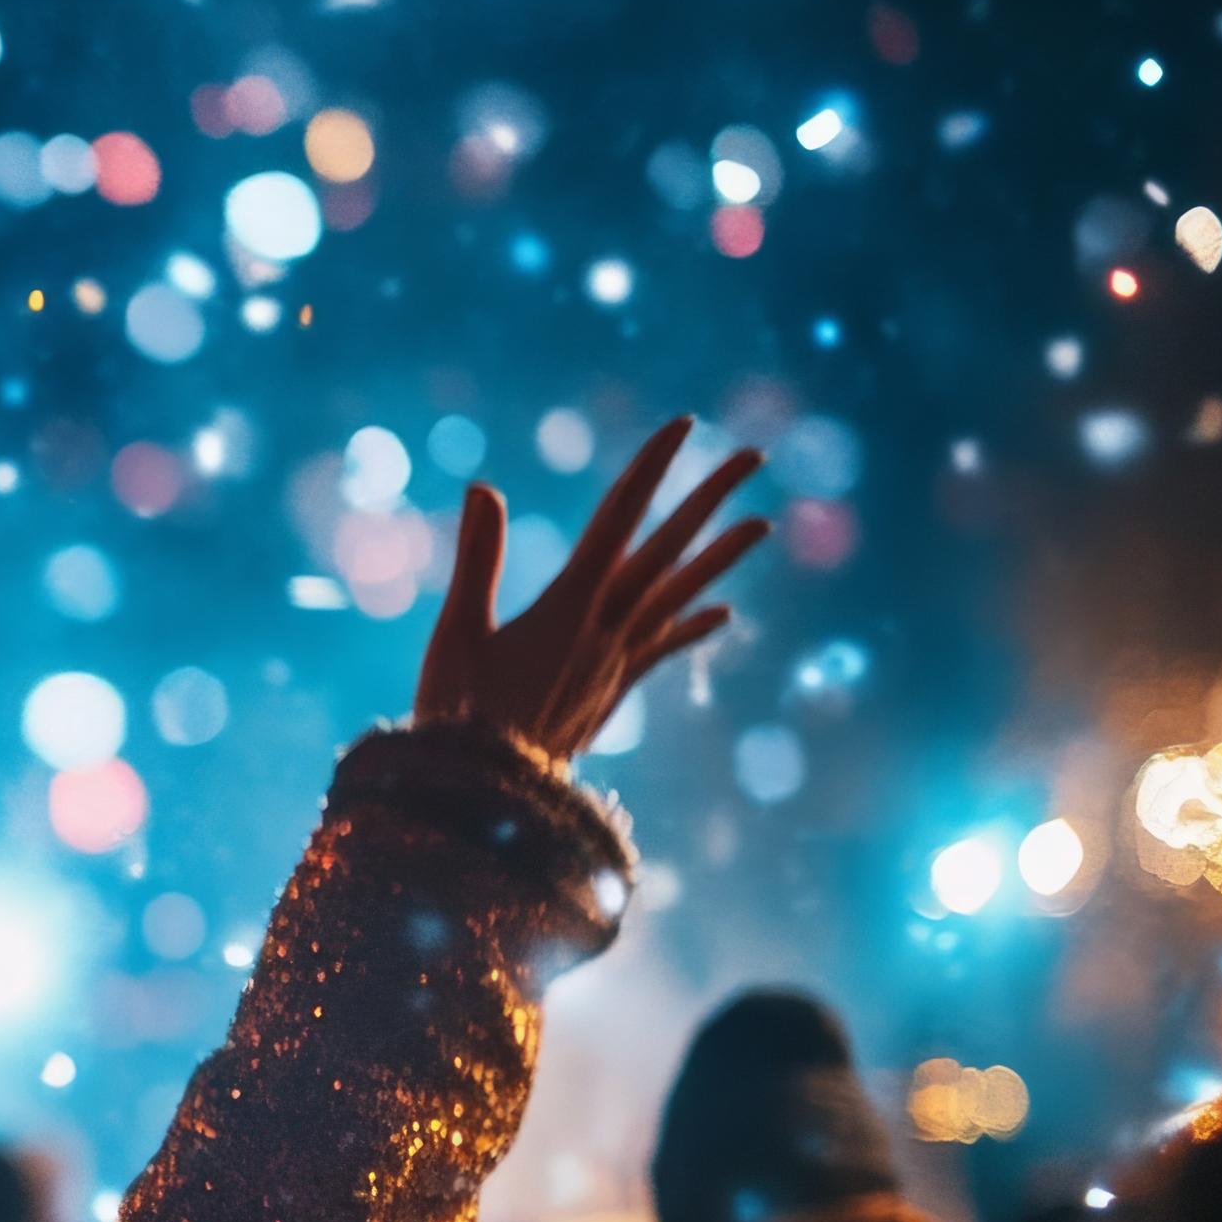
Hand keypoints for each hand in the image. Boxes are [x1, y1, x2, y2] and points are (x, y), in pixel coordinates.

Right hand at [416, 416, 768, 762]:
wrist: (486, 795)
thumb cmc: (459, 715)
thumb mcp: (458, 634)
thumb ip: (477, 559)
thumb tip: (485, 488)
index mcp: (570, 603)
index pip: (619, 519)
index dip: (649, 469)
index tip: (681, 426)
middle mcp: (606, 626)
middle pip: (668, 548)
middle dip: (708, 496)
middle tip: (753, 453)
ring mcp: (615, 659)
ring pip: (680, 594)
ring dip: (721, 555)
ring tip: (763, 522)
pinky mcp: (612, 689)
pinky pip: (663, 647)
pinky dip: (693, 624)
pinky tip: (723, 612)